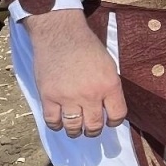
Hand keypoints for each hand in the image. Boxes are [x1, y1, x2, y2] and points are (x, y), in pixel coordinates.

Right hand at [24, 9, 126, 137]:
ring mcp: (68, 97)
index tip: (109, 120)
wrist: (60, 33)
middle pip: (94, 126)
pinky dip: (57, 125)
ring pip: (74, 127)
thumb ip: (110, 87)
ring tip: (76, 128)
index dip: (114, 121)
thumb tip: (110, 107)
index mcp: (109, 85)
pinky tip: (59, 121)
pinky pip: (53, 121)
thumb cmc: (86, 46)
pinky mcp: (48, 96)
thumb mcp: (108, 64)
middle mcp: (90, 94)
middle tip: (91, 128)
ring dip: (76, 131)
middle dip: (94, 130)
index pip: (117, 115)